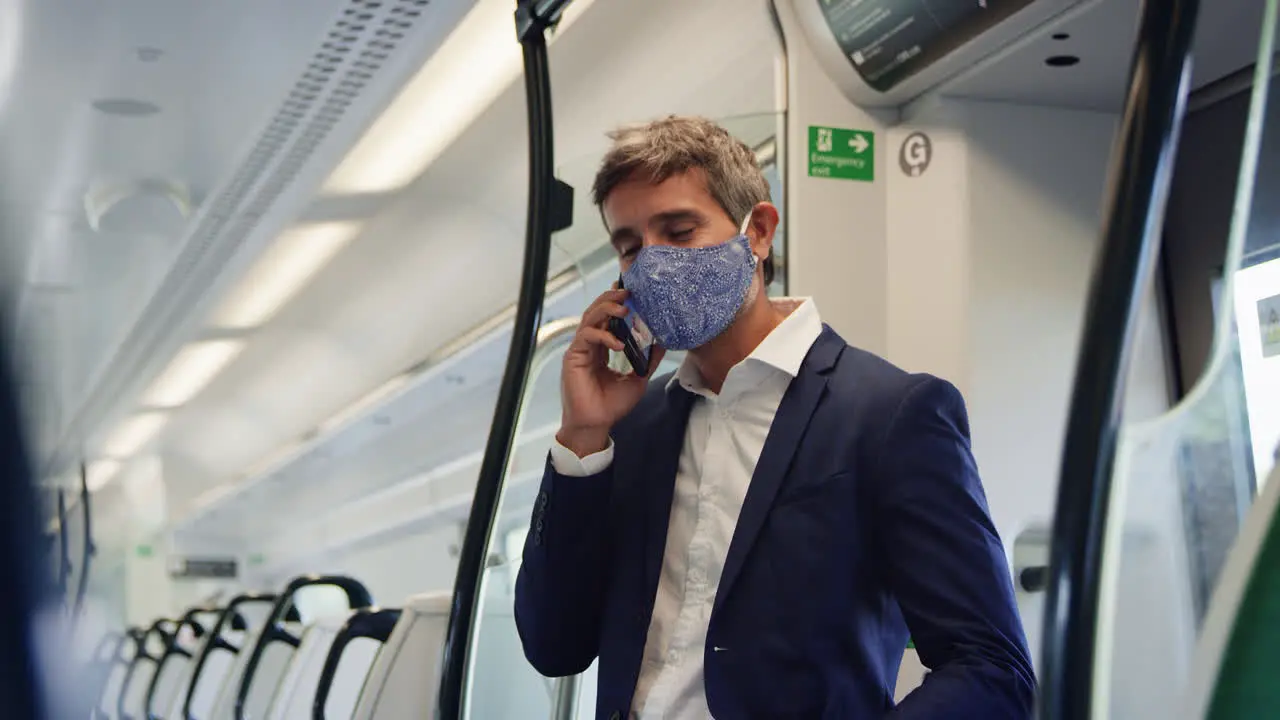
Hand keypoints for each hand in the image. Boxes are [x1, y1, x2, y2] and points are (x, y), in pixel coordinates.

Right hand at [557, 288, 665, 456]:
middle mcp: (589, 345)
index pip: (607, 318)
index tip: (632, 293)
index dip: (617, 304)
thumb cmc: (612, 405)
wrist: (596, 425)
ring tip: (624, 310)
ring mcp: (580, 350)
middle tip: (628, 292)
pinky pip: (586, 337)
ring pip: (589, 319)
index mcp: (602, 348)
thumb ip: (648, 359)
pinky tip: (618, 344)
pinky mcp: (573, 357)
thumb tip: (665, 342)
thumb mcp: (638, 378)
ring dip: (606, 310)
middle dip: (611, 299)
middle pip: (596, 312)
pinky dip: (603, 336)